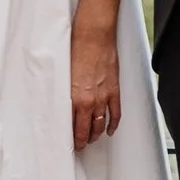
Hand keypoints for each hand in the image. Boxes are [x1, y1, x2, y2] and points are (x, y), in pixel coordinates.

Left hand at [70, 17, 120, 150]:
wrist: (94, 35)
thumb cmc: (76, 48)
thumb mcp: (64, 74)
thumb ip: (66, 92)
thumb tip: (64, 105)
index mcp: (74, 98)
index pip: (72, 126)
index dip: (70, 137)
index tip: (68, 142)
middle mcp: (89, 100)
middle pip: (86, 130)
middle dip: (82, 140)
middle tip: (79, 145)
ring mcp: (104, 96)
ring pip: (100, 124)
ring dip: (96, 134)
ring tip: (91, 138)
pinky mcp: (114, 90)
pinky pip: (116, 113)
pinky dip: (113, 124)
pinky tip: (110, 129)